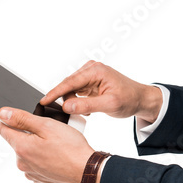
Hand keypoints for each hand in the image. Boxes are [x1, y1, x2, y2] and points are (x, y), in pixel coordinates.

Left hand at [0, 108, 90, 182]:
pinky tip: (57, 156)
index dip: (10, 119)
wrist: (87, 171)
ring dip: (37, 147)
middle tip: (49, 130)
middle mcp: (22, 163)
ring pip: (28, 153)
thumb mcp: (47, 125)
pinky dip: (44, 159)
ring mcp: (31, 173)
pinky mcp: (40, 180)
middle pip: (17, 141)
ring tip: (56, 145)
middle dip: (29, 133)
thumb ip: (23, 118)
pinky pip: (37, 165)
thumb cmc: (72, 149)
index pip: (3, 129)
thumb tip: (3, 113)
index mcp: (21, 147)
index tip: (20, 116)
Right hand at [40, 60, 161, 121]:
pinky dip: (78, 101)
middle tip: (73, 114)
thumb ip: (87, 105)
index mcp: (96, 70)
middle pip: (68, 85)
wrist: (139, 99)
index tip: (43, 101)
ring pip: (71, 89)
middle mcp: (91, 69)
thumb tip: (67, 106)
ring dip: (74, 102)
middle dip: (67, 100)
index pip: (70, 82)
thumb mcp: (109, 105)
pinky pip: (76, 91)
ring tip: (87, 111)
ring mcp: (89, 74)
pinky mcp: (89, 80)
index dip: (55, 93)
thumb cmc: (129, 99)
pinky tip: (88, 108)